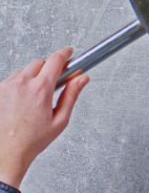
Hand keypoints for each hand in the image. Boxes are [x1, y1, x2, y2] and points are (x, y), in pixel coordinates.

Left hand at [0, 47, 88, 188]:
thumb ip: (72, 95)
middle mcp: (22, 84)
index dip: (65, 53)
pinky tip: (20, 101)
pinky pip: (11, 80)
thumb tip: (82, 79)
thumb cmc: (30, 141)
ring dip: (31, 77)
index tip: (68, 52)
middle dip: (47, 69)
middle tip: (50, 84)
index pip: (55, 60)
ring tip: (32, 97)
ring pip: (24, 71)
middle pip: (40, 62)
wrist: (5, 154)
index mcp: (41, 89)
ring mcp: (6, 86)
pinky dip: (17, 85)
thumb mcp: (60, 120)